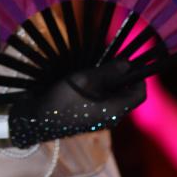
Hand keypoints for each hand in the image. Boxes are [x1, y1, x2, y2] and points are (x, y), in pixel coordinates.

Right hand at [8, 59, 145, 147]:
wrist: (36, 120)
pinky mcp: (87, 116)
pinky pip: (100, 99)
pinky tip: (86, 75)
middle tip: (113, 56)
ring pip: (112, 95)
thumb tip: (128, 64)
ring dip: (109, 79)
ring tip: (98, 63)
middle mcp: (110, 116)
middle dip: (122, 74)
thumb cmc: (63, 100)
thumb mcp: (85, 80)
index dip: (140, 76)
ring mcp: (98, 117)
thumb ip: (108, 72)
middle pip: (126, 93)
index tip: (132, 59)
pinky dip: (99, 86)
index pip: (139, 94)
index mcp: (115, 110)